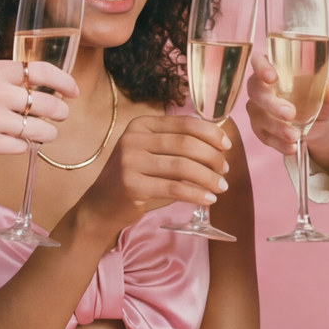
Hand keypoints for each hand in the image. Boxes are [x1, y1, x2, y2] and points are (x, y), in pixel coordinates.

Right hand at [0, 59, 77, 156]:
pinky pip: (21, 147)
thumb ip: (7, 80)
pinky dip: (22, 146)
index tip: (73, 91)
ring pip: (39, 130)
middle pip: (47, 103)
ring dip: (46, 133)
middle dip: (60, 112)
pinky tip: (13, 142)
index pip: (41, 71)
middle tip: (59, 116)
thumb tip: (44, 91)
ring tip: (42, 133)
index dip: (64, 81)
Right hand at [75, 114, 230, 233]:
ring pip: (182, 167)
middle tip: (225, 170)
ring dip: (208, 177)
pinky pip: (173, 188)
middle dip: (212, 157)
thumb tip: (219, 145)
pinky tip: (208, 199)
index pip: (184, 123)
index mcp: (141, 125)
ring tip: (221, 187)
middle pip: (185, 144)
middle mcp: (133, 139)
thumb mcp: (152, 154)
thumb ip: (177, 146)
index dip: (210, 133)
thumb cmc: (136, 179)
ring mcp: (129, 162)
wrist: (102, 205)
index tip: (226, 146)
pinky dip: (195, 194)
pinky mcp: (131, 185)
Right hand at [243, 59, 328, 158]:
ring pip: (258, 116)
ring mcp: (259, 108)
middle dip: (271, 103)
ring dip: (276, 127)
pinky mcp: (260, 128)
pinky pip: (263, 135)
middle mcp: (262, 86)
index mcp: (277, 68)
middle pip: (255, 90)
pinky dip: (277, 142)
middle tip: (290, 114)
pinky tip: (292, 147)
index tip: (272, 78)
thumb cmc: (322, 99)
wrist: (323, 125)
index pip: (259, 60)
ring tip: (295, 136)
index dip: (261, 67)